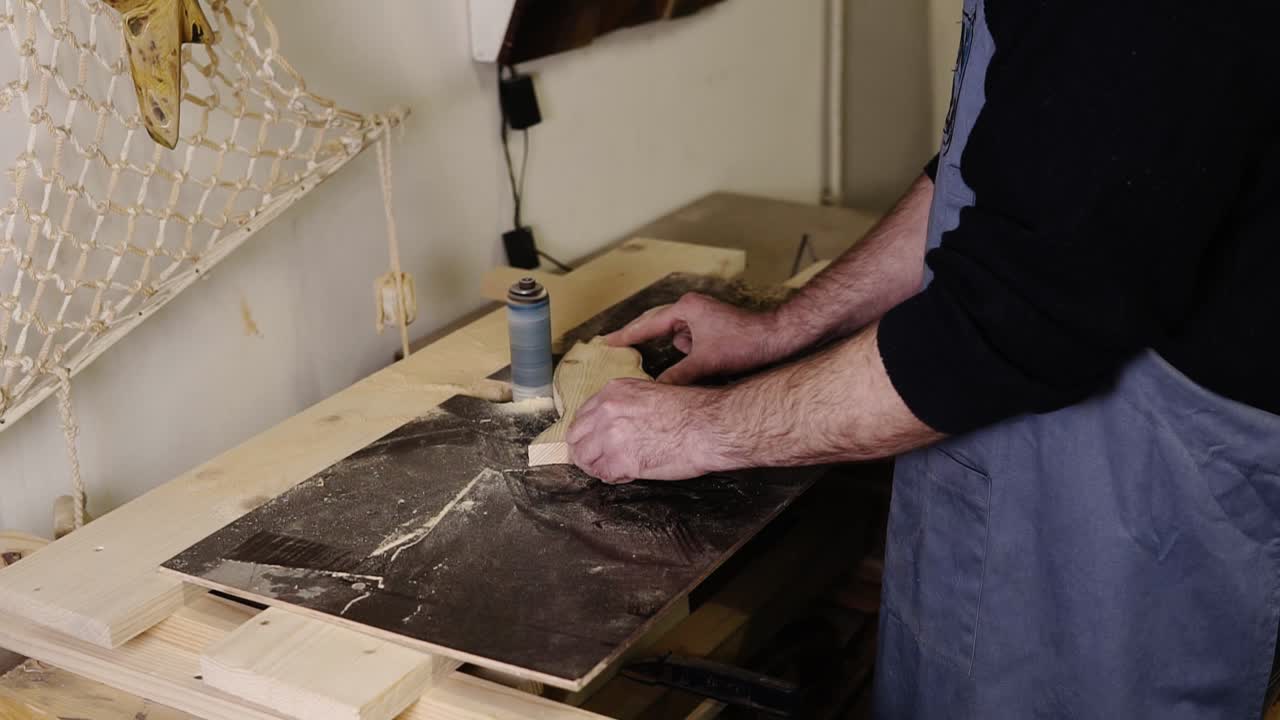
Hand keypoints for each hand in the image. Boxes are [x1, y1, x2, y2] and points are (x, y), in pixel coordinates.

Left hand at [566, 378, 726, 483]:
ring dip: (596, 466)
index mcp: (614, 391)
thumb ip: (627, 406)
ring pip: (584, 458)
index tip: (593, 441)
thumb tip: (619, 424)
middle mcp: (606, 411)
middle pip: (576, 437)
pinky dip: (612, 478)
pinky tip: (626, 475)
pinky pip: (603, 475)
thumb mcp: (652, 393)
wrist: (709, 427)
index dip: (588, 432)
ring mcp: (610, 436)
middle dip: (584, 450)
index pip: (583, 415)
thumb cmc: (692, 411)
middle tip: (596, 460)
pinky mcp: (620, 461)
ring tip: (612, 469)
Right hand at [605, 293, 798, 384]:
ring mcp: (703, 316)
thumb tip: (656, 391)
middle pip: (657, 325)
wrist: (778, 339)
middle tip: (617, 347)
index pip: (647, 324)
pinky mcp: (712, 326)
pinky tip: (695, 366)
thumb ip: (677, 378)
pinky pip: (690, 341)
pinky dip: (688, 353)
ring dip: (675, 351)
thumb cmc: (745, 345)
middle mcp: (692, 308)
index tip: (606, 342)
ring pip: (676, 336)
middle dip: (641, 339)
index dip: (625, 335)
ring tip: (668, 367)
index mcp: (686, 309)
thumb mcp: (705, 364)